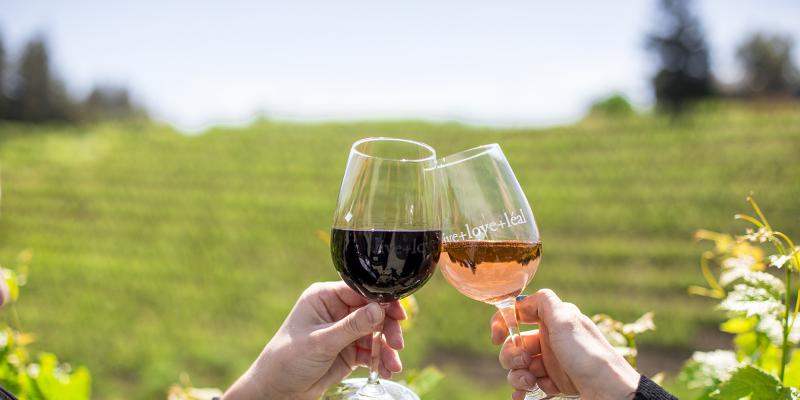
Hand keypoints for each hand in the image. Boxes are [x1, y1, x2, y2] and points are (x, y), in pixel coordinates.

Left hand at [224, 281, 405, 399]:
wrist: (277, 390)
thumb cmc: (288, 359)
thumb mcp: (321, 341)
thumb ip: (352, 326)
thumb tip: (380, 309)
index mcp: (325, 297)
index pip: (361, 291)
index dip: (382, 301)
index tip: (399, 314)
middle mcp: (336, 310)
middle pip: (373, 312)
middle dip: (387, 328)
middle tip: (397, 344)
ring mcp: (344, 331)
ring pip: (375, 334)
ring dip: (386, 349)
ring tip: (392, 365)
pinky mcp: (348, 350)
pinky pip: (371, 352)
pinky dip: (380, 360)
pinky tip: (386, 371)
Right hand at [491, 289, 639, 399]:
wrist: (610, 393)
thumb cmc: (588, 355)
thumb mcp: (566, 320)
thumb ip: (544, 301)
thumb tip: (523, 297)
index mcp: (554, 320)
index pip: (519, 314)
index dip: (503, 323)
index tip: (496, 337)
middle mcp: (552, 339)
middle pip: (515, 343)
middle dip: (511, 355)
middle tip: (523, 364)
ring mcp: (553, 363)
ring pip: (520, 366)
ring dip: (517, 375)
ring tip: (528, 383)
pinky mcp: (556, 383)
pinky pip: (530, 385)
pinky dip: (522, 390)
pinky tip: (521, 397)